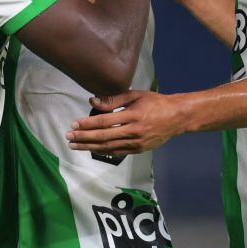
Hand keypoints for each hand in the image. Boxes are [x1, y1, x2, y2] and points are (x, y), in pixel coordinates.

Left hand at [66, 90, 185, 155]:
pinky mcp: (139, 149)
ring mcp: (137, 142)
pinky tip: (92, 149)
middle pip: (104, 136)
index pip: (105, 121)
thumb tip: (92, 101)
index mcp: (133, 116)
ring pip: (109, 147)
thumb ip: (113, 99)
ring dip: (90, 146)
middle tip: (69, 137)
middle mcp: (134, 131)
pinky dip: (103, 151)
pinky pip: (118, 152)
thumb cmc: (155, 102)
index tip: (74, 124)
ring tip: (75, 145)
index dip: (88, 124)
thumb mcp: (135, 95)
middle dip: (84, 137)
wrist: (177, 117)